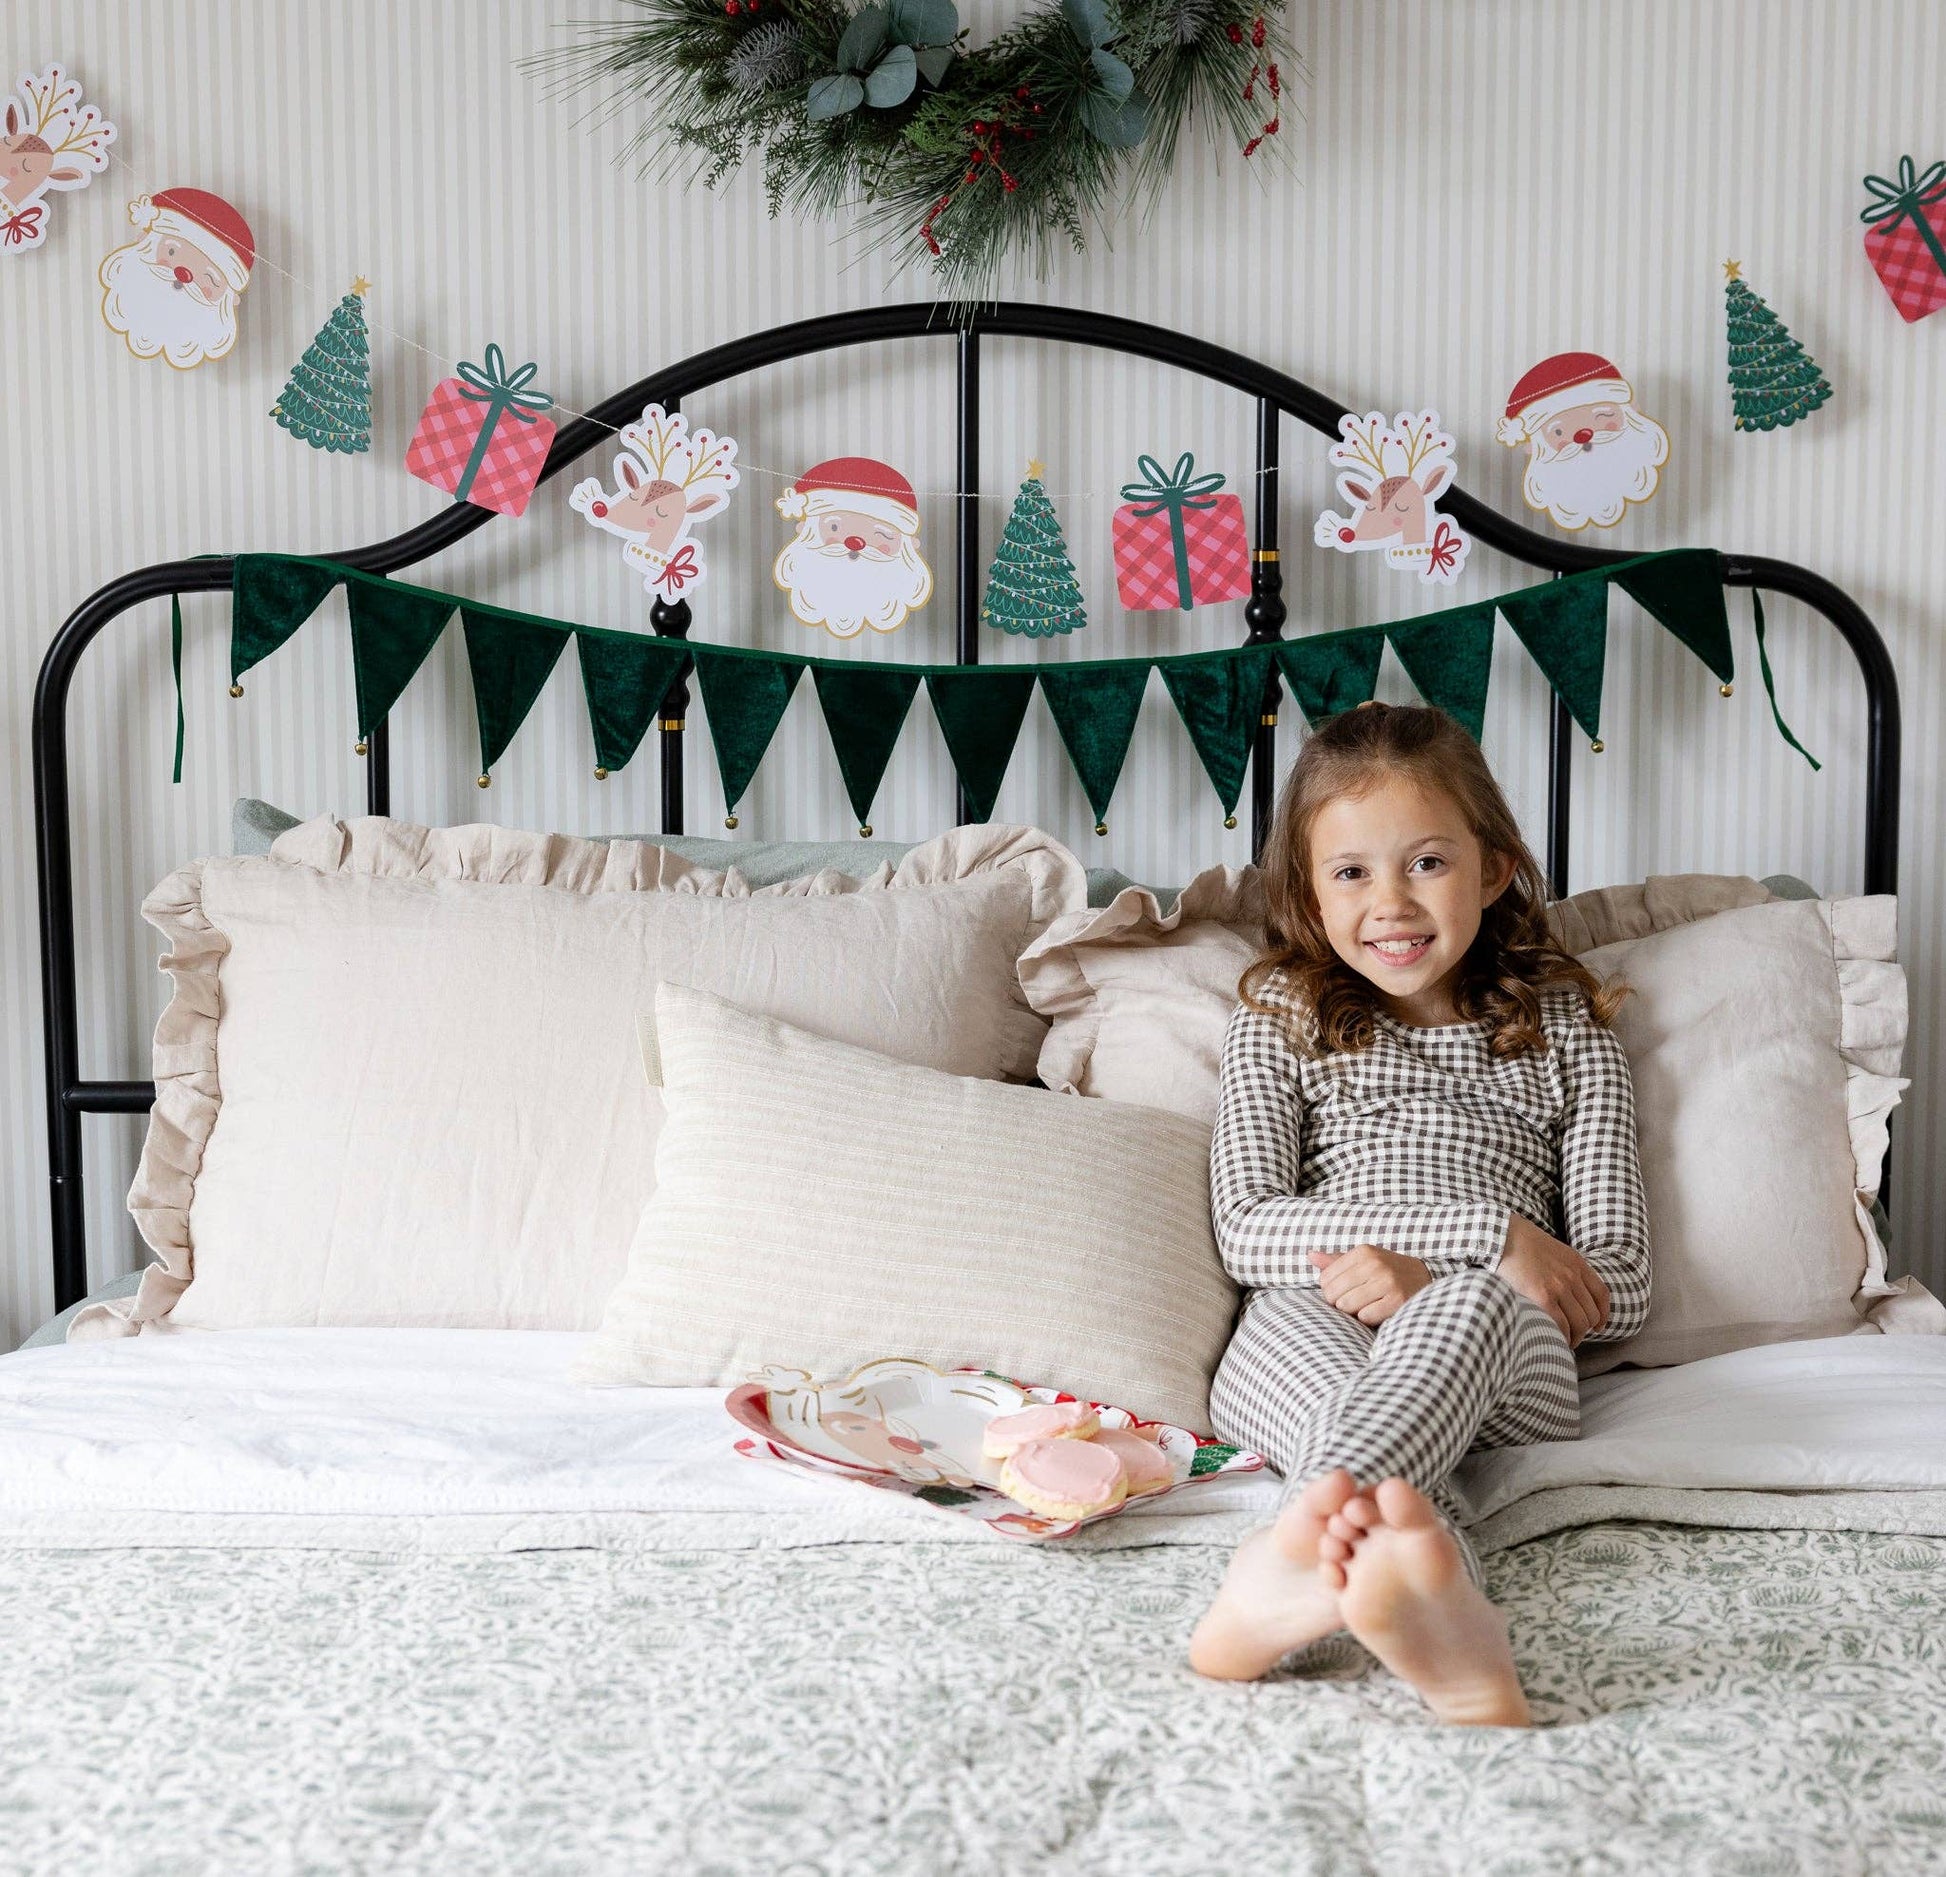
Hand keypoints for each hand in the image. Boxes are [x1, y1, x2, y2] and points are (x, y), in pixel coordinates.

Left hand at [1310, 1244, 1432, 1326]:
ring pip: (1346, 1306)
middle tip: (1358, 1300)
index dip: (1332, 1290)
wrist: (1427, 1281)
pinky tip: (1380, 1311)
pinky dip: (1369, 1318)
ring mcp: (1387, 1282)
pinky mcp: (1397, 1301)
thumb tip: (1310, 1255)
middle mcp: (1375, 1264)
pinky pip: (1365, 1317)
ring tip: (1369, 1305)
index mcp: (1364, 1252)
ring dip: (1355, 1311)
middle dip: (1341, 1302)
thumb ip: (1337, 1261)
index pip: (1325, 1278)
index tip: (1347, 1290)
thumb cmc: (1389, 1273)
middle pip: (1333, 1293)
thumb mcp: (1365, 1261)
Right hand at [1498, 1214, 1609, 1346]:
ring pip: (1580, 1323)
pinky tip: (1554, 1338)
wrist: (1501, 1235)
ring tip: (1564, 1342)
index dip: (1602, 1314)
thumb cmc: (1518, 1241)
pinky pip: (1561, 1325)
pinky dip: (1561, 1336)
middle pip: (1591, 1312)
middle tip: (1573, 1335)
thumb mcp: (1550, 1249)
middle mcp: (1572, 1276)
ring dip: (1575, 1337)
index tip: (1597, 1325)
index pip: (1601, 1294)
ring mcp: (1559, 1287)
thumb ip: (1562, 1266)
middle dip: (1585, 1329)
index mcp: (1576, 1263)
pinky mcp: (1543, 1296)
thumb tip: (1562, 1287)